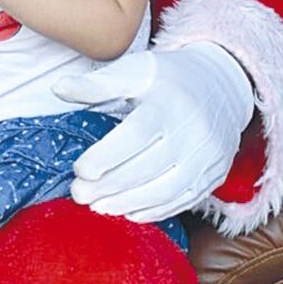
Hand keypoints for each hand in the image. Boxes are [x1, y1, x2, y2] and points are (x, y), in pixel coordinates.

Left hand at [53, 45, 255, 221]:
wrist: (224, 86)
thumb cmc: (170, 79)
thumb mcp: (136, 70)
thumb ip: (97, 84)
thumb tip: (58, 88)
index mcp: (169, 104)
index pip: (136, 136)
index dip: (106, 157)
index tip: (79, 170)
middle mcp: (192, 132)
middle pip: (147, 168)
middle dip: (109, 186)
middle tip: (79, 195)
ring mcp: (207, 157)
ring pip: (165, 190)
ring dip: (128, 203)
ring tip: (98, 207)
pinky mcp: (214, 175)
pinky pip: (184, 200)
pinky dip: (155, 211)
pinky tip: (129, 213)